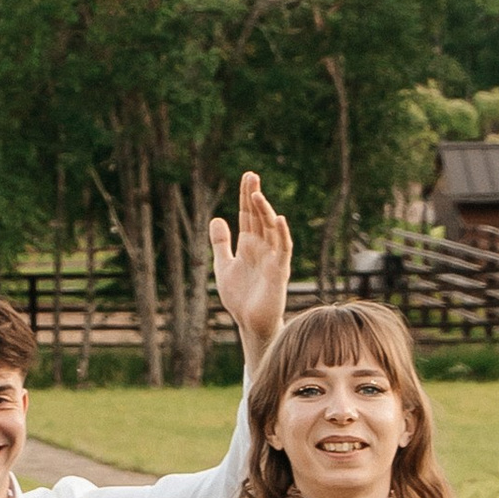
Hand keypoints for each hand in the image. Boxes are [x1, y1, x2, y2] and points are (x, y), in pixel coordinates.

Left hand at [208, 171, 293, 362]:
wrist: (249, 322)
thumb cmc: (239, 296)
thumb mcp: (223, 265)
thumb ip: (221, 243)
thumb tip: (216, 218)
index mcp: (249, 244)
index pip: (248, 215)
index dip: (246, 196)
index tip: (248, 176)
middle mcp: (262, 247)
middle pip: (259, 216)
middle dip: (255, 197)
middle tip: (251, 175)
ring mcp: (271, 257)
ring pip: (271, 229)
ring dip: (265, 212)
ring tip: (256, 195)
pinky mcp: (278, 271)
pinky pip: (282, 249)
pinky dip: (281, 234)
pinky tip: (279, 219)